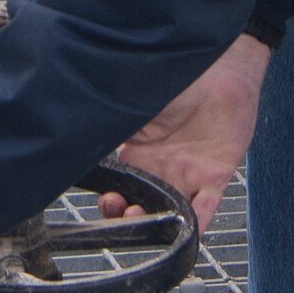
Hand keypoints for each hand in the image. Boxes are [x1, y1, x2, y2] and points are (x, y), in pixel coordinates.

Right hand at [100, 33, 268, 230]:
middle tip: (119, 209)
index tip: (104, 197)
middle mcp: (161, 165)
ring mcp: (188, 172)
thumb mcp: (131, 98)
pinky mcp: (215, 175)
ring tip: (141, 218)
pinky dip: (194, 225)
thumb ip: (109, 120)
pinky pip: (206, 208)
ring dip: (153, 223)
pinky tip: (181, 232)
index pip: (120, 183)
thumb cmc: (174, 72)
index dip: (111, 196)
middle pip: (141, 202)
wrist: (215, 60)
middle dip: (127, 214)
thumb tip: (78, 134)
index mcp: (138, 149)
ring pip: (168, 210)